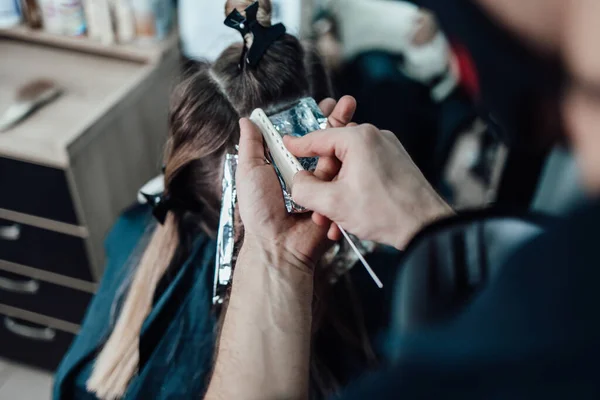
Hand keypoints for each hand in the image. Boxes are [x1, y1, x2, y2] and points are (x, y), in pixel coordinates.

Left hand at [235, 97, 356, 264]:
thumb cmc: (259, 210)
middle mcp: (305, 172)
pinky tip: (357, 146)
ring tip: (354, 116)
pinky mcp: (334, 198)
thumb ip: (251, 145)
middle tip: (347, 103)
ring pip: (337, 157)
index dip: (314, 119)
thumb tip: (247, 119)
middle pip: (324, 142)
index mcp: (285, 165)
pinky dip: (349, 164)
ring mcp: (322, 185)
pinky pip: (343, 179)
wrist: (278, 244)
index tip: (326, 103)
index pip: (302, 136)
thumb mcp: (250, 172)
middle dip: (336, 122)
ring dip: (346, 137)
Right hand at [285, 123, 453, 249]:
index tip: (285, 146)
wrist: (426, 227)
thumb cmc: (385, 212)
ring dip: (337, 194)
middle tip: (316, 208)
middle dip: (322, 186)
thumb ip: (304, 189)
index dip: (297, 146)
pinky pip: (365, 174)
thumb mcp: (332, 203)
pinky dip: (353, 192)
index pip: (318, 138)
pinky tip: (349, 218)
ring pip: (349, 169)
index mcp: (359, 138)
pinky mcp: (396, 165)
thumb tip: (296, 182)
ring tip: (333, 221)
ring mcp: (388, 151)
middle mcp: (375, 138)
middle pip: (334, 157)